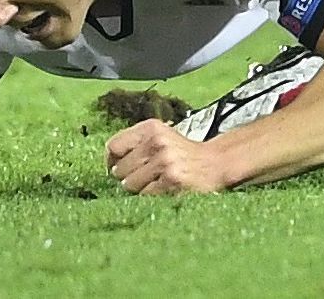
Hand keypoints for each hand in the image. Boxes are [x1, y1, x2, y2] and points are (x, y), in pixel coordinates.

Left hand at [106, 119, 229, 195]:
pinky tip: (165, 189)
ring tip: (156, 182)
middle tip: (146, 176)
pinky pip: (145, 195)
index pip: (113, 146)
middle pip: (119, 169)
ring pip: (129, 185)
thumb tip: (107, 166)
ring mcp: (165, 161)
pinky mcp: (172, 180)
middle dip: (128, 178)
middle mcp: (157, 141)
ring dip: (139, 189)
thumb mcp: (161, 137)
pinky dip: (152, 196)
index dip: (112, 161)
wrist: (216, 163)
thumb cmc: (182, 153)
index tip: (120, 168)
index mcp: (151, 127)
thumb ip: (135, 145)